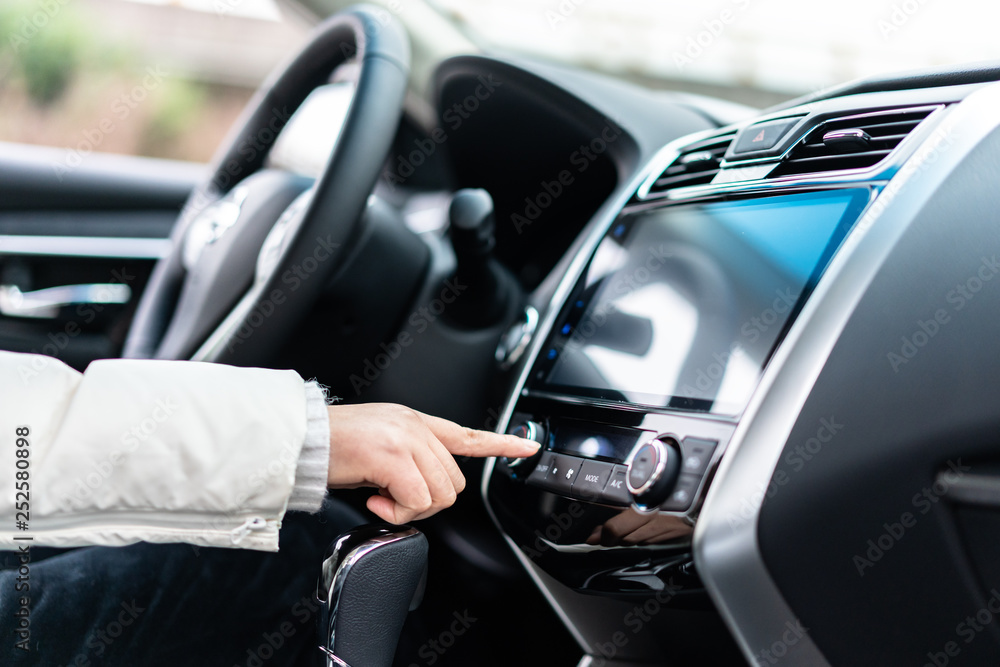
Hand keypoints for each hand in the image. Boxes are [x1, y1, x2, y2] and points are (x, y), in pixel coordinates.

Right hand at [326, 403, 539, 523]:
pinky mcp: (393, 457)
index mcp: (415, 422)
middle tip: (392, 499)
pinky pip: (416, 502)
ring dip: (409, 509)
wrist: (301, 439)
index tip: (528, 446)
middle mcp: (416, 427)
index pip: (466, 434)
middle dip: (427, 501)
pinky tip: (374, 500)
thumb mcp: (379, 447)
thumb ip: (408, 460)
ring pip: (438, 495)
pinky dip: (396, 512)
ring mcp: (406, 440)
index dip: (500, 443)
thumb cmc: (332, 447)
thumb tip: (421, 491)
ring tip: (380, 497)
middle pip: (453, 482)